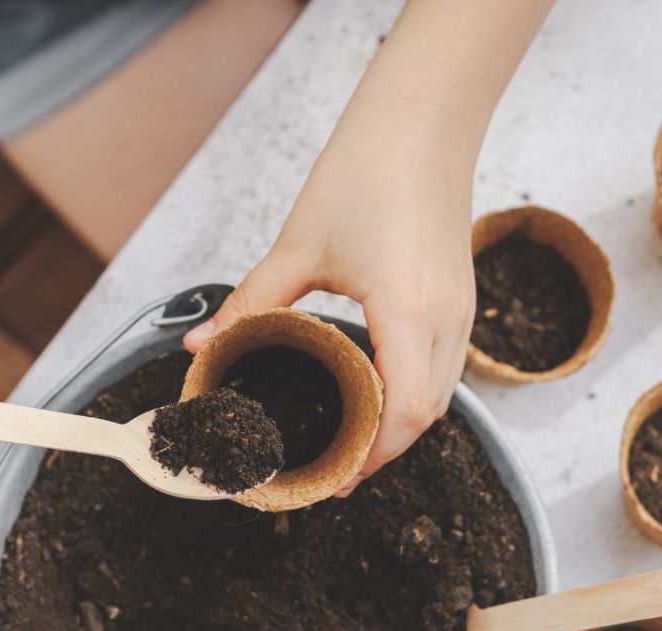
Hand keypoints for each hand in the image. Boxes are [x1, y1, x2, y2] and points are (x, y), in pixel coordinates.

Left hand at [185, 116, 475, 492]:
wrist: (422, 123)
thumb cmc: (367, 173)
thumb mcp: (299, 247)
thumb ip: (251, 302)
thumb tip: (200, 344)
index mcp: (408, 311)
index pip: (405, 413)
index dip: (372, 457)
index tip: (334, 476)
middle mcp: (446, 319)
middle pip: (428, 416)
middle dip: (383, 451)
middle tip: (335, 467)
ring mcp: (462, 309)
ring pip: (443, 395)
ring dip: (402, 425)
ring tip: (355, 438)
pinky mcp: (461, 297)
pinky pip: (447, 367)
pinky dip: (416, 393)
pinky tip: (380, 393)